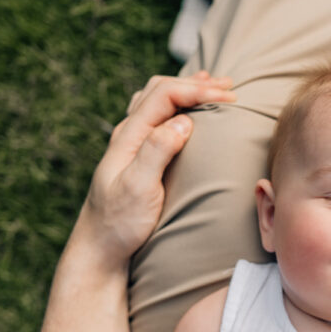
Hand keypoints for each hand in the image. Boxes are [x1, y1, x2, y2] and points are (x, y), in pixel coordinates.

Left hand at [74, 71, 236, 269]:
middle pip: (160, 90)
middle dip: (196, 84)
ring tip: (212, 86)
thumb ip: (157, 151)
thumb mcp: (139, 189)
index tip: (231, 97)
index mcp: (129, 136)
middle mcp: (127, 134)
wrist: (99, 248)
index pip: (165, 94)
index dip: (199, 90)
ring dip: (185, 89)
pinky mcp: (136, 156)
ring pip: (157, 100)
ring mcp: (130, 144)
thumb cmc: (119, 223)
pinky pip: (156, 117)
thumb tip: (183, 121)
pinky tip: (186, 112)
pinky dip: (176, 105)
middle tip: (230, 87)